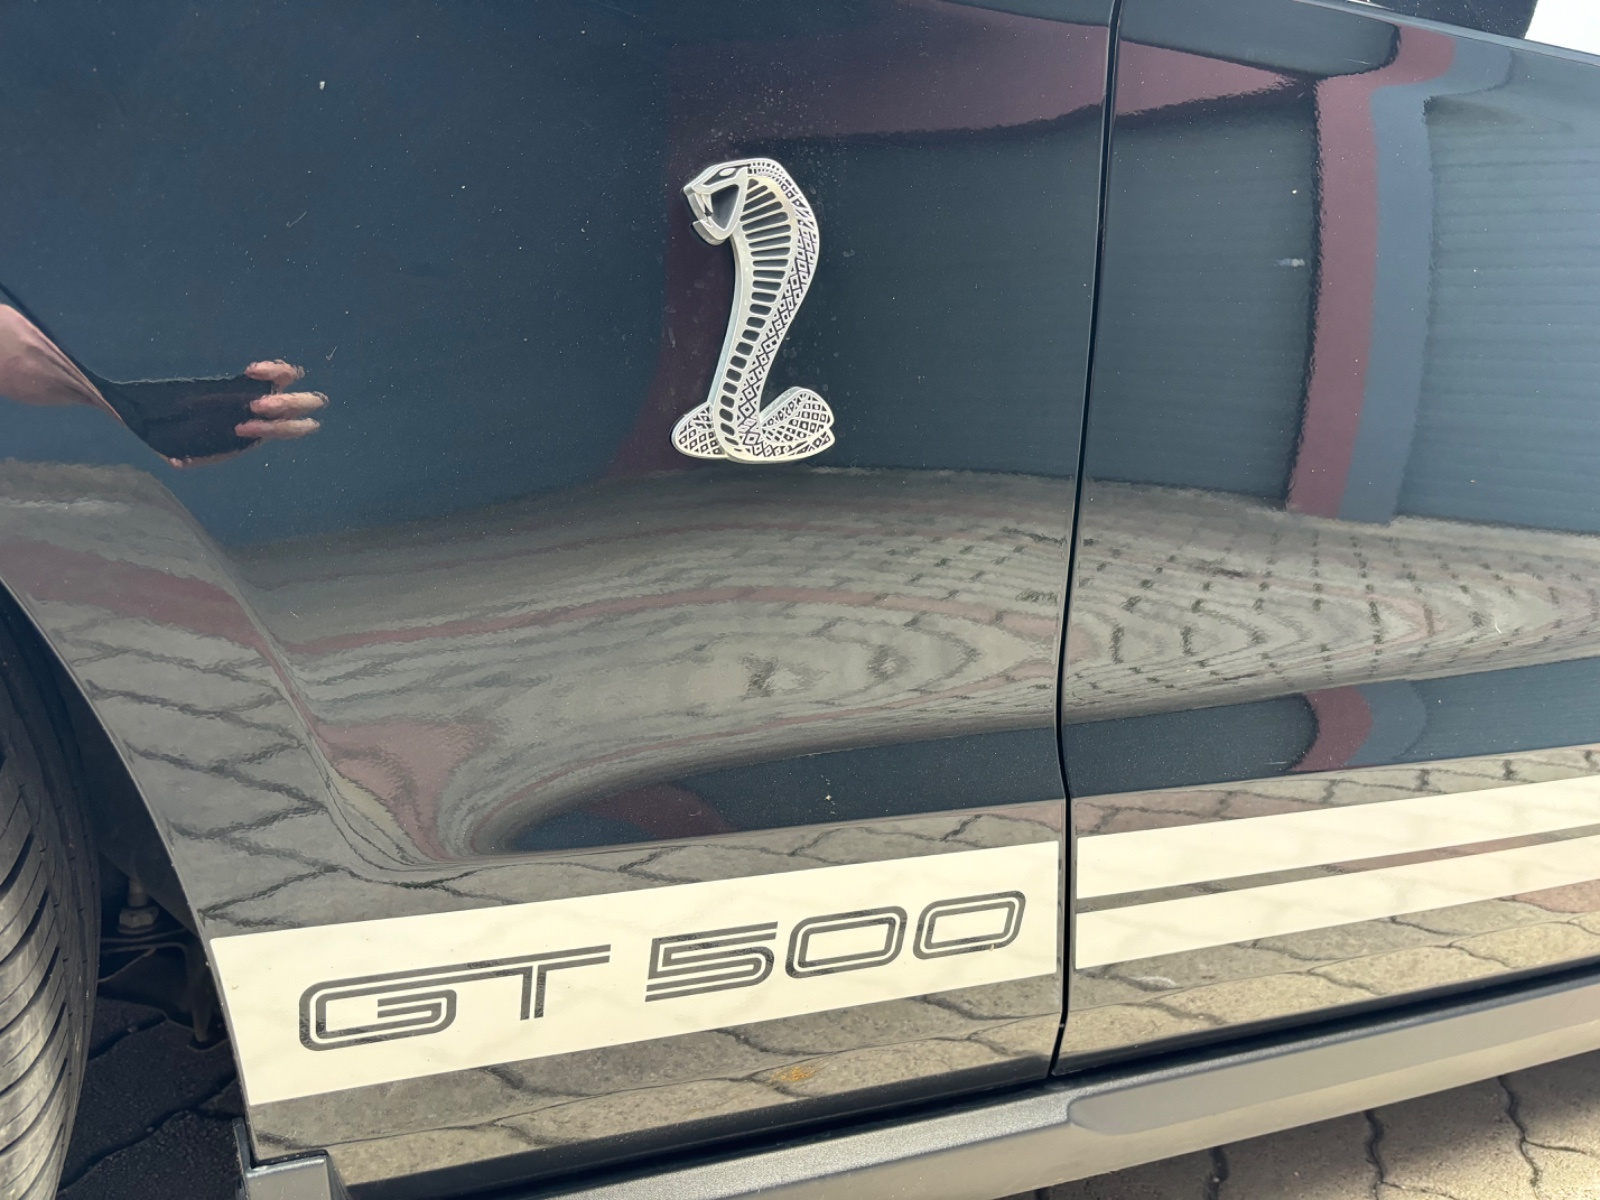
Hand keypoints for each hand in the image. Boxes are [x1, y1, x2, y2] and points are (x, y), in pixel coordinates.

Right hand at [166, 360, 325, 467]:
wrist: (204, 407)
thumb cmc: (211, 430)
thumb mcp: (204, 446)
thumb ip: (194, 457)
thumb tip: (176, 462)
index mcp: (268, 431)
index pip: (284, 432)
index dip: (268, 430)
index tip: (238, 428)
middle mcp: (279, 413)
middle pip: (305, 413)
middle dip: (284, 410)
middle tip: (254, 407)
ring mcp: (278, 393)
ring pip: (302, 393)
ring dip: (281, 393)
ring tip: (254, 394)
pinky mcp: (270, 376)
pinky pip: (285, 371)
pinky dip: (273, 369)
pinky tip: (250, 371)